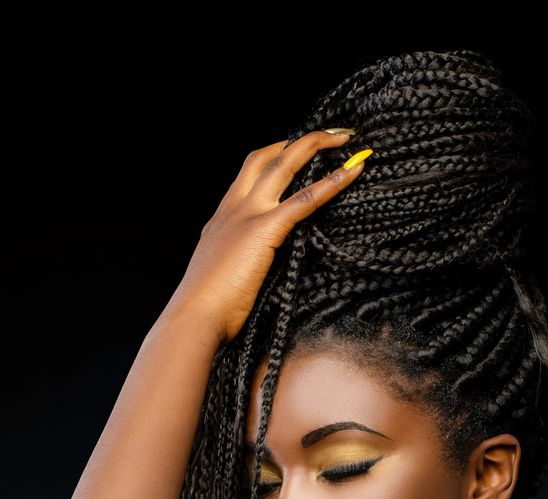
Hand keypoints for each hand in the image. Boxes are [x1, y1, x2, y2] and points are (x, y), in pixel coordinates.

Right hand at [171, 130, 367, 344]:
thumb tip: (249, 270)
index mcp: (222, 218)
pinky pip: (305, 199)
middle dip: (299, 140)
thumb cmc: (206, 307)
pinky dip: (332, 182)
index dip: (274, 154)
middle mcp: (234, 208)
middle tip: (329, 134)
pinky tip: (353, 170)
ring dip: (316, 145)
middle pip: (267, 157)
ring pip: (284, 165)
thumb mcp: (218, 274)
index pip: (249, 172)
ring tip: (344, 139)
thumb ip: (235, 261)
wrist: (194, 316)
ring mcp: (248, 215)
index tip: (294, 150)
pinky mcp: (265, 230)